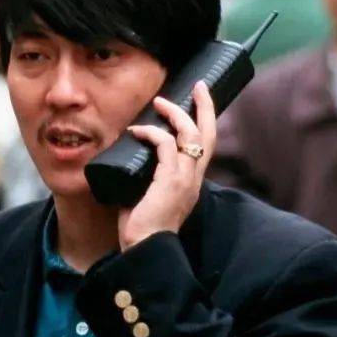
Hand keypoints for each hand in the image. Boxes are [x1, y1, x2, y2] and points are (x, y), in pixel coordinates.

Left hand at [117, 83, 215, 252]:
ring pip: (189, 135)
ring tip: (159, 102)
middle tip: (198, 86)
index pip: (206, 146)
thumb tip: (129, 156)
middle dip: (205, 107)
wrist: (144, 250)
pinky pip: (164, 146)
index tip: (200, 99)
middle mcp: (194, 179)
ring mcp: (185, 179)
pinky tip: (137, 130)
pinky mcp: (170, 181)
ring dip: (174, 114)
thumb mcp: (149, 195)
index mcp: (192, 182)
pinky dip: (151, 133)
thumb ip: (147, 176)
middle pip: (207, 135)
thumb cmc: (142, 228)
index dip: (205, 121)